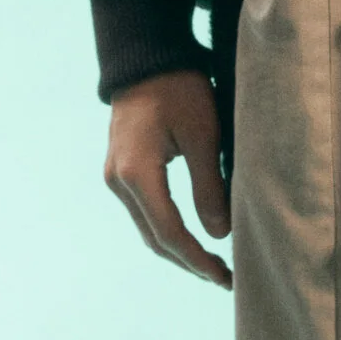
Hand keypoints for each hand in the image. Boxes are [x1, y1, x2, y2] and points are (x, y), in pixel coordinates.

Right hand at [104, 69, 231, 287]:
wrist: (146, 59)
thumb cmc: (179, 89)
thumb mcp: (203, 135)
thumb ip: (210, 186)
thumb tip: (221, 234)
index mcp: (137, 172)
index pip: (169, 232)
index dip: (197, 259)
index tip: (225, 276)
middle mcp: (118, 180)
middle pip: (154, 238)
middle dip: (189, 262)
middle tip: (224, 280)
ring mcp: (115, 177)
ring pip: (147, 228)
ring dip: (178, 250)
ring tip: (212, 266)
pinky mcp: (121, 171)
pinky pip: (144, 212)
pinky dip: (167, 231)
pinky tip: (191, 239)